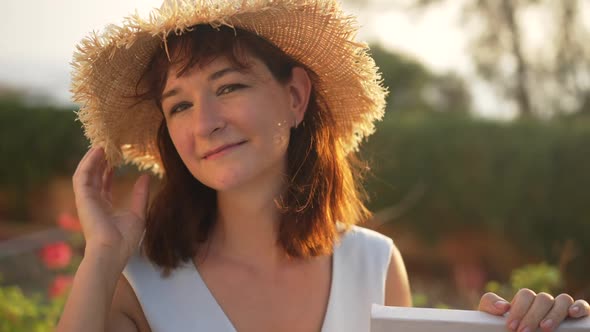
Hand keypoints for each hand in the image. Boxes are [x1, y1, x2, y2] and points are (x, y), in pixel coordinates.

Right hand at [72, 147, 150, 263]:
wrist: (112, 251)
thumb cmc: (125, 239)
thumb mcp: (138, 213)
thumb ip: (141, 194)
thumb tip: (146, 177)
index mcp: (105, 208)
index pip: (104, 185)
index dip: (108, 171)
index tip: (116, 159)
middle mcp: (93, 203)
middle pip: (94, 176)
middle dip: (99, 161)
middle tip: (108, 146)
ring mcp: (86, 200)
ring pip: (86, 173)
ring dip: (92, 159)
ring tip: (102, 144)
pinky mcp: (82, 198)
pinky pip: (82, 175)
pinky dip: (88, 162)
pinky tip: (98, 151)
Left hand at [478, 289, 589, 330]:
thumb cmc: (502, 328)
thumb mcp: (491, 317)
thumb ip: (490, 306)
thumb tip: (503, 306)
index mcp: (525, 300)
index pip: (526, 295)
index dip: (519, 309)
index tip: (511, 326)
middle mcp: (543, 303)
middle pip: (542, 298)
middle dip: (532, 315)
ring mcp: (559, 309)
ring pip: (562, 300)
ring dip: (554, 313)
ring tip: (545, 328)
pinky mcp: (574, 318)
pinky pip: (581, 306)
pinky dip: (580, 307)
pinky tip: (573, 314)